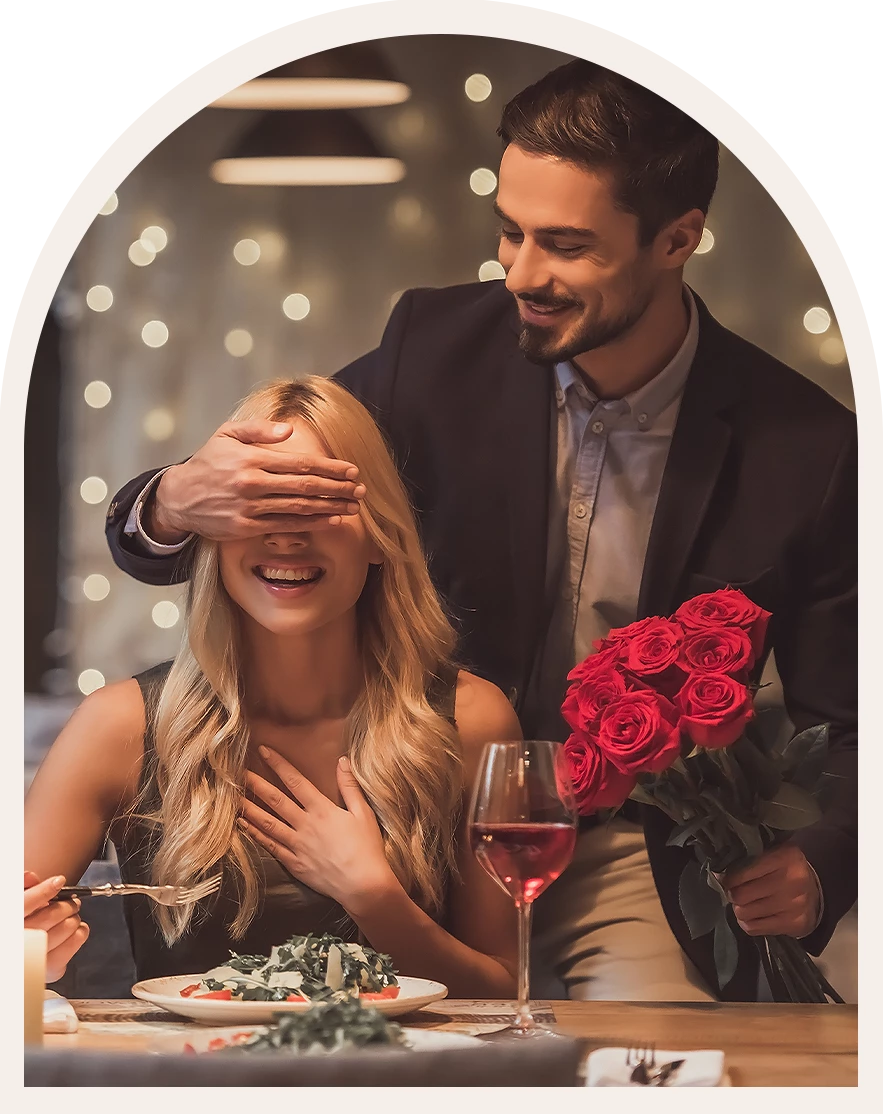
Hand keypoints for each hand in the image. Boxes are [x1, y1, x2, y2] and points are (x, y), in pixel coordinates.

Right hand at [24, 871, 89, 982]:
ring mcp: (34, 958)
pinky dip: (80, 934)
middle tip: (71, 901)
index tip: (59, 882)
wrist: (22, 956)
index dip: (45, 890)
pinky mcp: (48, 970)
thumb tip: (32, 877)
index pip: (25, 904)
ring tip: (72, 914)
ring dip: (74, 917)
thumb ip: (23, 889)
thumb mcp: (17, 904)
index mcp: (11, 922)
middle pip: (49, 916)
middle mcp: (21, 941)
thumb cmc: (22, 925)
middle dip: (66, 904)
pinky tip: (76, 929)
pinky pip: (72, 947)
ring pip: (65, 929)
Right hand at [148, 420, 366, 543]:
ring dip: (330, 507)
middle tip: (360, 490)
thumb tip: (290, 430)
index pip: (300, 463)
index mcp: (252, 458)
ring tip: (353, 506)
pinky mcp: (246, 527)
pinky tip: (330, 520)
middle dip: (338, 488)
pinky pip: (286, 526)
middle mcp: (253, 484)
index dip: (330, 468)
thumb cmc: (208, 462)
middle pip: (305, 487)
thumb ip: (259, 430)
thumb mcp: (227, 434)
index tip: (352, 470)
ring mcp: (250, 508)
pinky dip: (311, 523)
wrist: (179, 497)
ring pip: (299, 508)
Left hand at [238, 748, 398, 916]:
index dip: (279, 765)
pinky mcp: (294, 863)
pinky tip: (244, 825)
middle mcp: (305, 825)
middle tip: (237, 772)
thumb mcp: (364, 813)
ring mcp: (297, 845)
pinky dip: (255, 834)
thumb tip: (342, 760)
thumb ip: (350, 786)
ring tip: (232, 797)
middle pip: (275, 800)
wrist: (363, 885)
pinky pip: (270, 846)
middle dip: (256, 784)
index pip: (296, 781)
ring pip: (267, 823)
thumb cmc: (367, 848)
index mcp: (322, 810)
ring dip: (249, 808)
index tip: (264, 751)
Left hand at [722, 844, 821, 938]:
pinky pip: (754, 928)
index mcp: (785, 856)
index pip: (743, 871)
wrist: (815, 893)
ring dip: (739, 909)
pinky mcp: (794, 925)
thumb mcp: (772, 854)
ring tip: (744, 903)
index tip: (727, 879)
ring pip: (745, 912)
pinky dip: (748, 923)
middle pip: (741, 894)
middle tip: (734, 892)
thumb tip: (718, 875)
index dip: (729, 878)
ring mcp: (794, 905)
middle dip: (732, 894)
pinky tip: (753, 915)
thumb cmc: (785, 869)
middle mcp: (792, 881)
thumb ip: (748, 859)